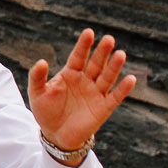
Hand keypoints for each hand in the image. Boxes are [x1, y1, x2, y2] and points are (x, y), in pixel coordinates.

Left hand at [29, 28, 136, 157]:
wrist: (56, 135)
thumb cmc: (46, 111)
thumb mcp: (37, 93)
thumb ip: (37, 77)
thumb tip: (42, 61)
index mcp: (70, 74)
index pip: (78, 56)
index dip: (84, 45)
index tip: (89, 32)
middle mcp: (86, 80)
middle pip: (96, 63)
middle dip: (102, 52)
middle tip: (109, 39)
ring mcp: (96, 93)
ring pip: (107, 77)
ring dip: (114, 66)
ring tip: (121, 54)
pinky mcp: (104, 107)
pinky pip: (115, 96)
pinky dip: (123, 88)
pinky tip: (130, 79)